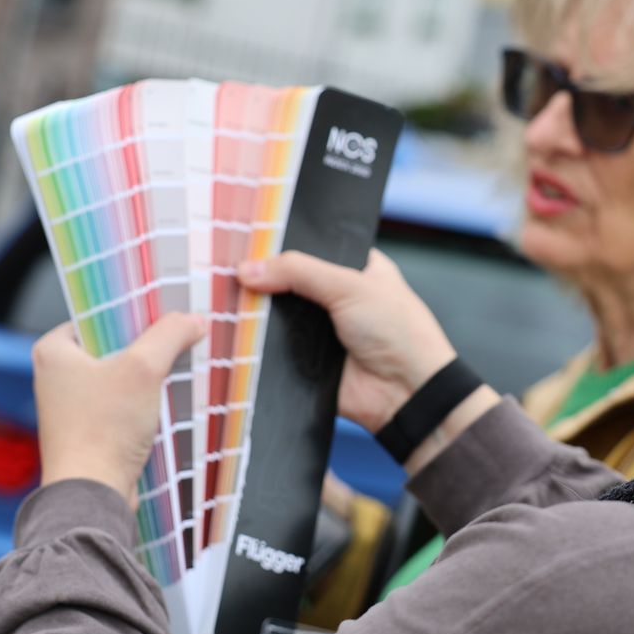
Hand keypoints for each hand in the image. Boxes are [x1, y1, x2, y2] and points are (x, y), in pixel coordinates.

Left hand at [31, 313, 206, 504]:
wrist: (92, 495)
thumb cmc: (103, 432)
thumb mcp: (144, 369)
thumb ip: (170, 334)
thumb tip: (192, 320)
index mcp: (53, 350)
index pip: (101, 314)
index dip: (136, 312)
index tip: (166, 313)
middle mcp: (56, 376)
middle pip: (114, 346)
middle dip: (147, 347)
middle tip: (177, 341)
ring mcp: (71, 407)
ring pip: (120, 376)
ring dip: (149, 377)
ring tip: (176, 373)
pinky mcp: (88, 431)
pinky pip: (121, 404)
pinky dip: (143, 403)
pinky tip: (166, 404)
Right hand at [237, 249, 456, 432]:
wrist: (406, 393)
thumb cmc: (398, 332)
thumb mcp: (349, 286)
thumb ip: (299, 272)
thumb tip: (248, 269)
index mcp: (355, 268)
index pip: (310, 247)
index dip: (281, 245)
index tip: (247, 240)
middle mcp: (337, 296)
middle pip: (288, 282)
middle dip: (264, 280)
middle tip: (229, 269)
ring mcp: (321, 329)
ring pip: (277, 316)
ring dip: (258, 313)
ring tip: (227, 298)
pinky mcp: (307, 360)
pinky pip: (274, 349)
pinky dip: (259, 344)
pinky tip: (238, 332)